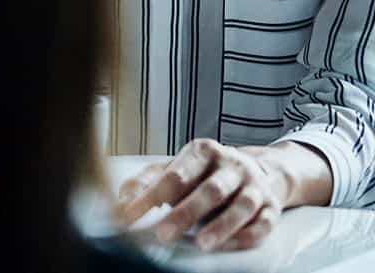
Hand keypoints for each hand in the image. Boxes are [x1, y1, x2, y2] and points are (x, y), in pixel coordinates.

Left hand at [116, 139, 293, 250]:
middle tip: (164, 233)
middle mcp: (232, 166)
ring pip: (241, 206)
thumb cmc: (205, 174)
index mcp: (203, 151)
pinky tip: (230, 244)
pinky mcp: (272, 207)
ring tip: (201, 244)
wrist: (260, 171)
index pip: (175, 176)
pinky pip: (264, 223)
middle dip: (186, 213)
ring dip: (221, 226)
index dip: (150, 197)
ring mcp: (255, 186)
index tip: (129, 216)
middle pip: (210, 189)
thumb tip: (122, 201)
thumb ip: (148, 182)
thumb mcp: (175, 169)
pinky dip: (247, 234)